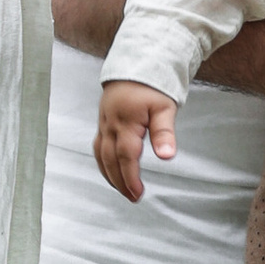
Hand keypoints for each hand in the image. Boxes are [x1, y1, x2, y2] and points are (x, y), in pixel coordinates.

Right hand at [95, 81, 176, 200]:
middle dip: (120, 182)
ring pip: (100, 156)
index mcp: (126, 122)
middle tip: (132, 197)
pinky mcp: (102, 123)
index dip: (130, 177)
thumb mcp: (165, 107)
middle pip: (110, 160)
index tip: (138, 193)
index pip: (126, 156)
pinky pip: (97, 148)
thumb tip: (166, 156)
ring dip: (110, 175)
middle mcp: (110, 125)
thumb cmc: (152, 86)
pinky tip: (111, 172)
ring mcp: (103, 124)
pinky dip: (103, 163)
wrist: (134, 66)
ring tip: (122, 190)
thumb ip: (164, 132)